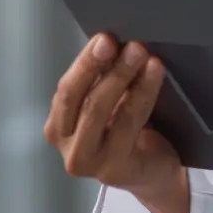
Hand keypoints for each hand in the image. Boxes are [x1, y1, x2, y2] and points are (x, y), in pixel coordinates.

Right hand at [44, 36, 189, 212]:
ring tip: (143, 54)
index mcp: (58, 127)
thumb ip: (102, 81)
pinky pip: (128, 123)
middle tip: (128, 44)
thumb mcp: (108, 106)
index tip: (105, 38)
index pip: (66, 91)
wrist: (154, 175)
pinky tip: (154, 73)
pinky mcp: (113, 169)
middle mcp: (67, 148)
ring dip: (124, 76)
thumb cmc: (129, 136)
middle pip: (80, 99)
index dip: (84, 63)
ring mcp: (88, 162)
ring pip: (101, 110)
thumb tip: (111, 42)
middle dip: (103, 67)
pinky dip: (142, 93)